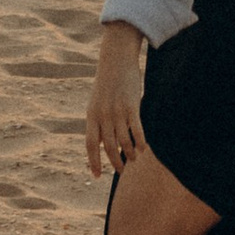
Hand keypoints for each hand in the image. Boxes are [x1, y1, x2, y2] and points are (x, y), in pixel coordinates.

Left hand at [85, 25, 147, 178]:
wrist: (115, 59)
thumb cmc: (107, 84)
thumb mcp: (97, 103)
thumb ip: (99, 123)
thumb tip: (102, 143)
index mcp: (92, 115)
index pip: (91, 144)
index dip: (94, 161)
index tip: (98, 175)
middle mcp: (103, 115)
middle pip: (108, 146)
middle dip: (115, 162)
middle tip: (120, 171)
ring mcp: (117, 110)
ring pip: (123, 140)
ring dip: (129, 153)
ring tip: (134, 158)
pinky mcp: (132, 105)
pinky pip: (137, 129)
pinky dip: (140, 142)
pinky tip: (143, 148)